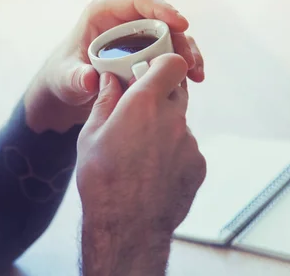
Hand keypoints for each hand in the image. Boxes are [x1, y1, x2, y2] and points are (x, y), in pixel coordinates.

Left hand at [25, 0, 204, 131]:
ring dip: (188, 52)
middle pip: (162, 19)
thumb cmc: (63, 77)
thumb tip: (90, 79)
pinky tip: (194, 80)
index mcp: (104, 12)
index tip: (180, 23)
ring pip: (172, 35)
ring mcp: (139, 34)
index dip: (163, 7)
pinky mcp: (148, 51)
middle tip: (190, 62)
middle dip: (180, 38)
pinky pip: (172, 52)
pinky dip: (185, 63)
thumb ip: (75, 78)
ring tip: (196, 75)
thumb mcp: (65, 78)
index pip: (140, 0)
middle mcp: (126, 19)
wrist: (68, 90)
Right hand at [77, 54, 205, 274]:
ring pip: (179, 123)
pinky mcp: (198, 164)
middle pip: (177, 91)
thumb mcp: (91, 135)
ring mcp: (189, 142)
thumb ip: (105, 101)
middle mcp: (172, 117)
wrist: (127, 226)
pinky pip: (186, 148)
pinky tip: (154, 171)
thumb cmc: (103, 180)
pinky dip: (173, 153)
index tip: (151, 72)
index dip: (164, 64)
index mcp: (144, 103)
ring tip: (141, 153)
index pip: (172, 63)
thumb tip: (109, 79)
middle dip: (161, 96)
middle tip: (140, 112)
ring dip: (164, 128)